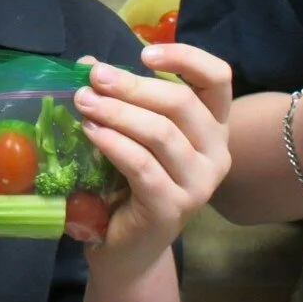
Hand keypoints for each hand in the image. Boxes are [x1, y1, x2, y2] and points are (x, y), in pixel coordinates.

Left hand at [73, 43, 231, 282]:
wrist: (127, 247)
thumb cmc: (131, 182)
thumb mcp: (132, 131)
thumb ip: (120, 97)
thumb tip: (89, 64)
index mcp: (214, 125)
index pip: (218, 78)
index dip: (186, 57)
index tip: (144, 53)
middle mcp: (218, 152)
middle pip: (181, 103)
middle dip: (133, 85)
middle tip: (93, 79)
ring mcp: (199, 184)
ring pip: (161, 132)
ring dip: (118, 112)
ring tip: (84, 102)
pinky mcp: (173, 207)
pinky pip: (143, 165)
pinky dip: (114, 143)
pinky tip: (90, 132)